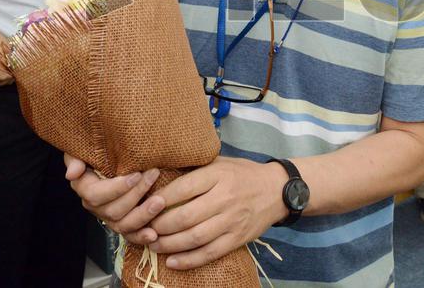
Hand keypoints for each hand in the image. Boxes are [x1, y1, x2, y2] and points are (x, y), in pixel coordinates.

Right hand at [64, 153, 161, 245]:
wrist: (112, 158)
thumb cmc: (98, 151)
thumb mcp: (82, 151)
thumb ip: (75, 159)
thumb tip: (71, 174)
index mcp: (84, 188)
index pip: (95, 195)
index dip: (117, 188)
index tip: (136, 174)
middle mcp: (95, 207)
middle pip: (113, 210)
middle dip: (136, 194)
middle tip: (153, 175)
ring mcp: (109, 218)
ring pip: (123, 224)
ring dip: (143, 215)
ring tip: (159, 201)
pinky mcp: (123, 224)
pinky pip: (130, 236)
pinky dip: (141, 237)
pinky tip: (153, 234)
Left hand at [146, 157, 287, 270]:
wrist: (277, 190)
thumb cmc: (243, 173)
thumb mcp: (220, 161)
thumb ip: (195, 167)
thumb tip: (160, 170)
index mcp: (218, 175)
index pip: (182, 188)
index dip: (159, 199)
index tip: (145, 204)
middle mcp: (224, 198)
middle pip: (184, 216)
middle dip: (159, 225)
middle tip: (145, 228)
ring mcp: (232, 220)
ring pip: (194, 238)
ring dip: (169, 245)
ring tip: (153, 244)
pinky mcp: (238, 238)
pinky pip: (210, 253)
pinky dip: (189, 260)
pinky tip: (173, 261)